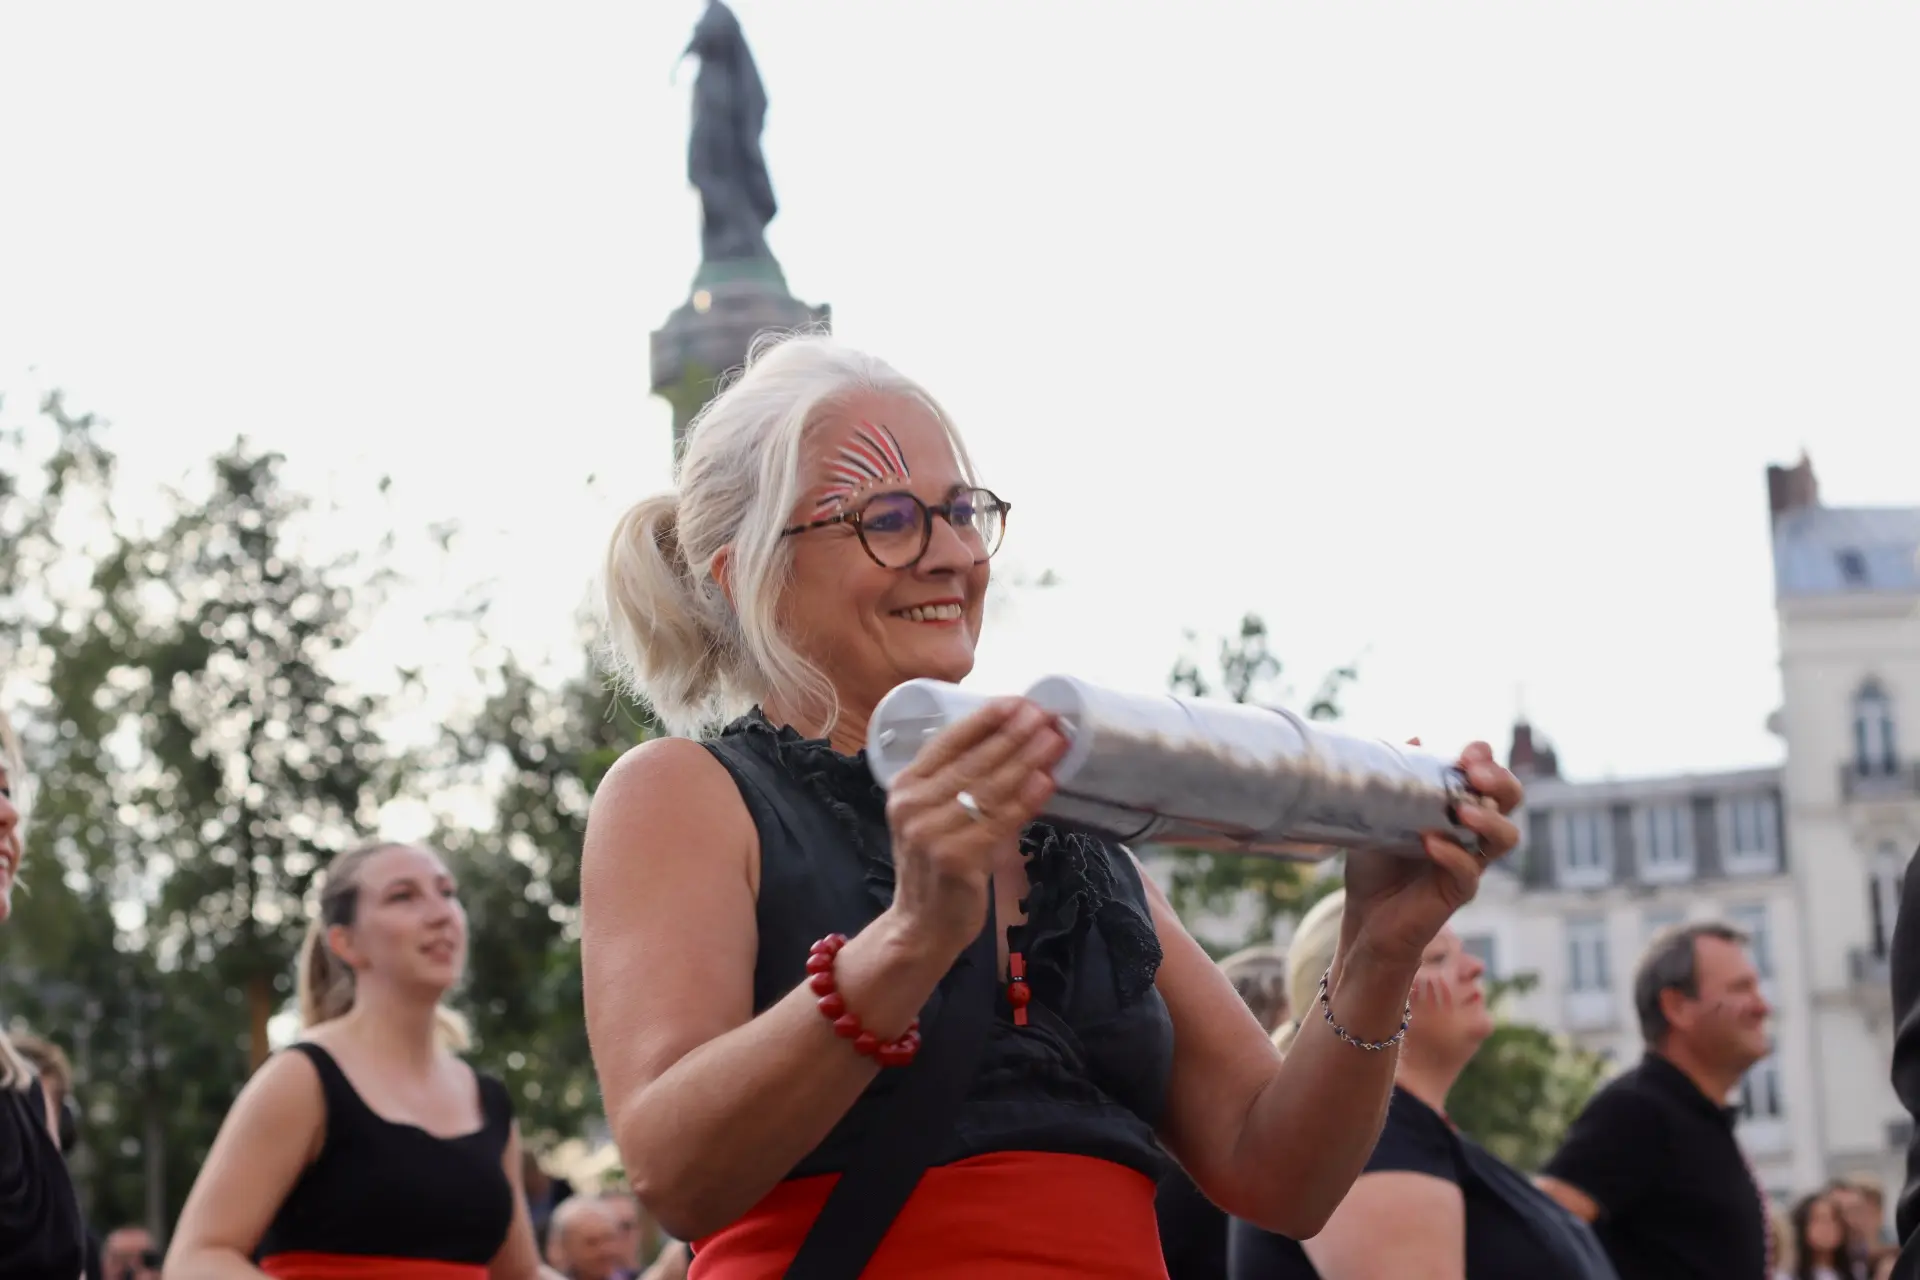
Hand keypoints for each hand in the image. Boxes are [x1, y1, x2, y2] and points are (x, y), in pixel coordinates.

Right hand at [883, 697, 1069, 957]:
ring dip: (1027, 760)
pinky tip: (1047, 782)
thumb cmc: (935, 866)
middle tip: (1047, 716)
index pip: (948, 742)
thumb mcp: (932, 817)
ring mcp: (931, 833)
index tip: (1018, 702)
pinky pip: (999, 821)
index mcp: (905, 787)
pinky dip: (1026, 799)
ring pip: (989, 788)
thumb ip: (957, 785)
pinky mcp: (955, 858)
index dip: (985, 719)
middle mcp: (912, 805)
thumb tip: (1013, 744)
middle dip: (1015, 735)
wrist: (921, 925)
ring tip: (1056, 741)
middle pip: (973, 761)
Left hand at [1341, 740, 1523, 967]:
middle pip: (1510, 802)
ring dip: (1488, 819)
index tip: (1469, 751)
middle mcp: (1473, 833)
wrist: (1363, 916)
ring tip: (1461, 810)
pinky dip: (1453, 855)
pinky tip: (1431, 844)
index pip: (1488, 778)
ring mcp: (1470, 862)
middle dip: (1500, 781)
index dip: (1487, 761)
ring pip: (1506, 838)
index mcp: (1459, 808)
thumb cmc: (1375, 863)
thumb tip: (1415, 737)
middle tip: (1475, 773)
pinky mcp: (1457, 892)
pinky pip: (1469, 873)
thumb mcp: (1378, 813)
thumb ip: (1396, 778)